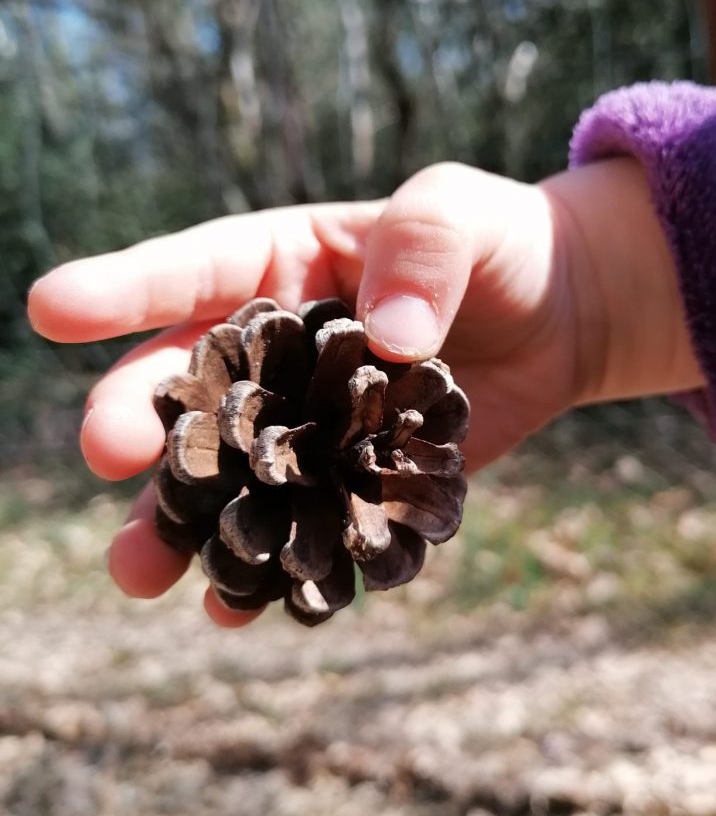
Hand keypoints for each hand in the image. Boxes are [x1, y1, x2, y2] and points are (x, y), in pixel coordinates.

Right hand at [28, 160, 698, 626]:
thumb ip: (422, 251)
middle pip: (197, 393)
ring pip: (235, 478)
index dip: (125, 290)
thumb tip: (390, 333)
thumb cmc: (499, 245)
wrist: (564, 315)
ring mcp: (318, 428)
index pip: (195, 274)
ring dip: (184, 523)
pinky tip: (240, 604)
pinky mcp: (363, 484)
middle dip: (144, 422)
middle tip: (104, 453)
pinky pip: (310, 528)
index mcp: (284, 269)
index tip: (50, 309)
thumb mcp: (459, 212)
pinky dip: (278, 567)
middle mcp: (283, 356)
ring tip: (138, 573)